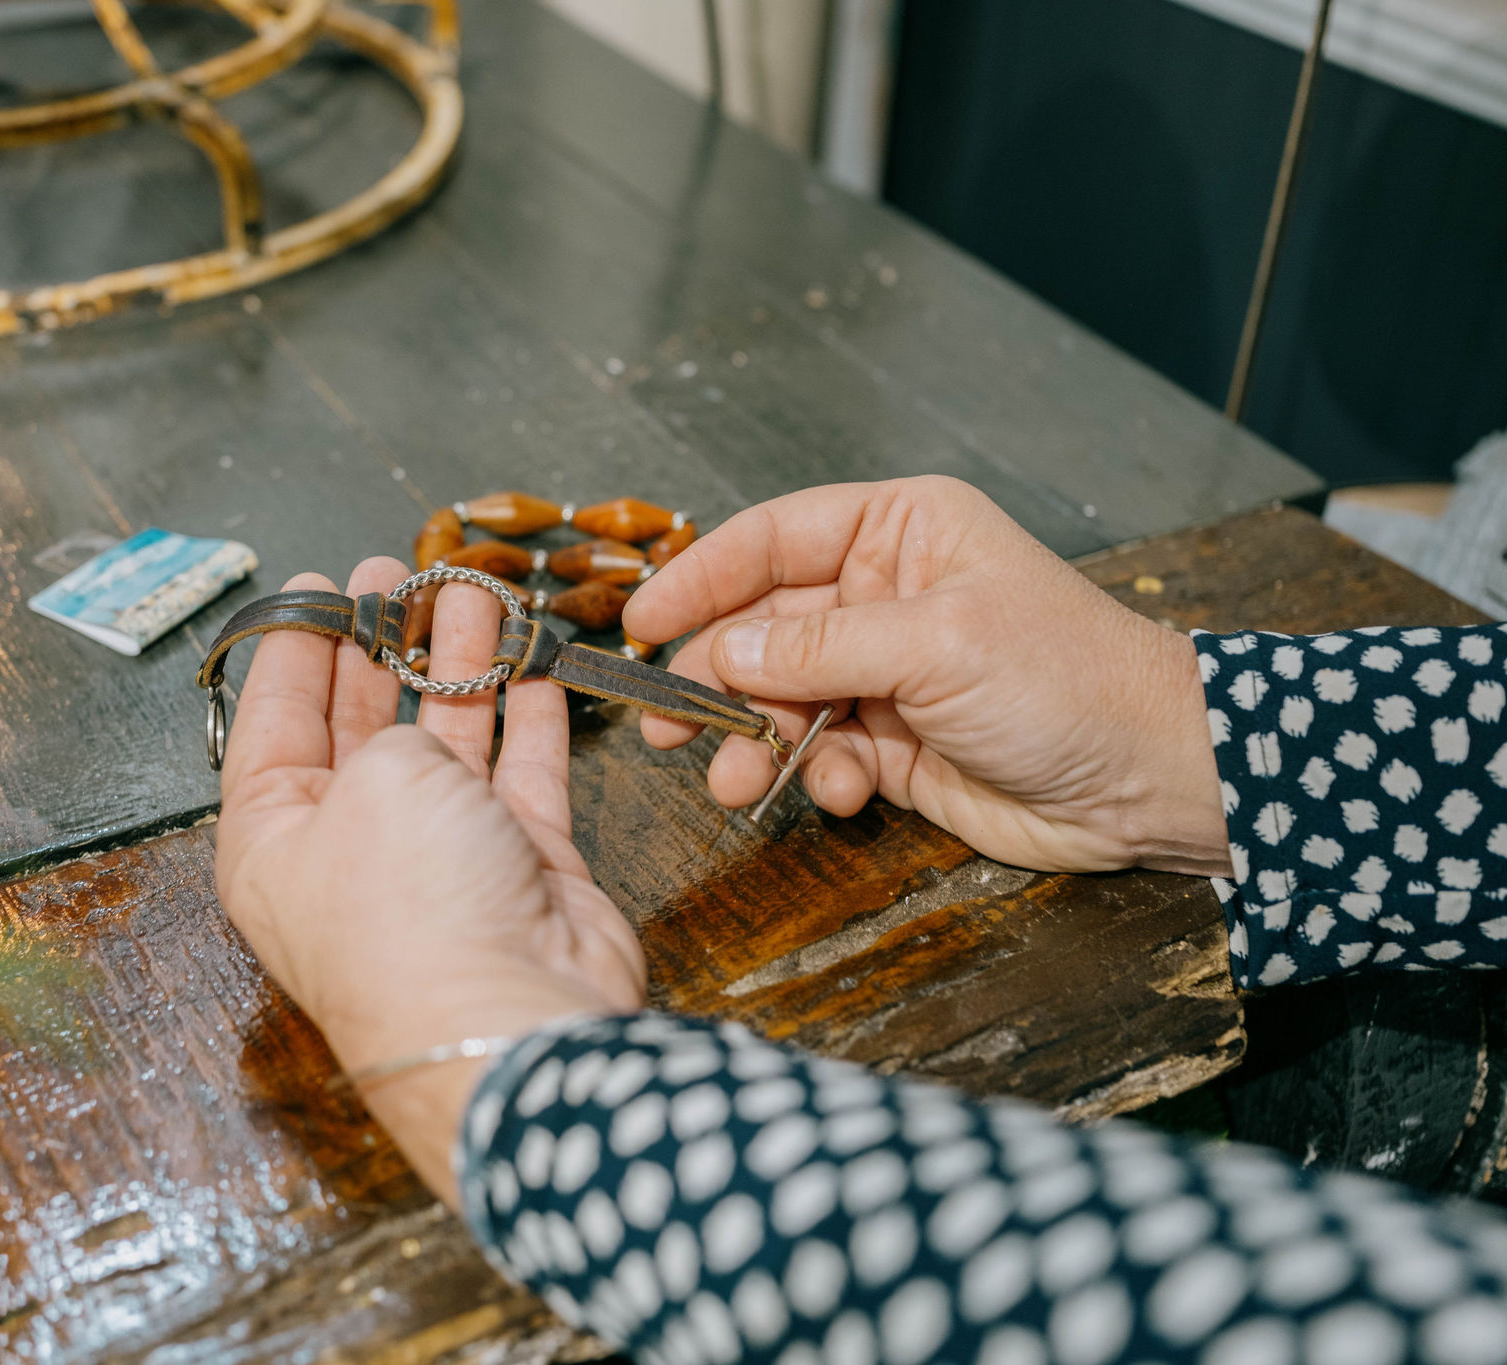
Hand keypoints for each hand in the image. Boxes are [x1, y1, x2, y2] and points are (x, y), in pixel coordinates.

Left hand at [212, 558, 646, 1203]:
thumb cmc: (412, 912)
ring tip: (471, 592)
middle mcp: (351, 850)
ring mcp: (440, 860)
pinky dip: (528, 716)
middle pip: (361, 726)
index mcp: (275, 840)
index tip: (313, 583)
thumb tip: (419, 729)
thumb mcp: (372, 780)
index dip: (294, 648)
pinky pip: (520, 775)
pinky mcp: (521, 869)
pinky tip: (532, 663)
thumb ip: (389, 734)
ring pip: (447, 739)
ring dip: (461, 663)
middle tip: (397, 575)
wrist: (512, 1019)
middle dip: (382, 644)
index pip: (273, 723)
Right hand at [623, 476, 1230, 876]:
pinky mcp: (892, 743)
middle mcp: (885, 595)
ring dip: (750, 743)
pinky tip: (836, 792)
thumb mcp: (934, 643)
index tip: (640, 622)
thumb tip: (721, 652)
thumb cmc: (1066, 680)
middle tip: (663, 722)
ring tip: (732, 783)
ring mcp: (885, 672)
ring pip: (778, 699)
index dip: (700, 578)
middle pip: (760, 626)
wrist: (1147, 779)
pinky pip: (816, 753)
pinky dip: (810, 776)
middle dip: (713, 678)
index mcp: (900, 533)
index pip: (772, 539)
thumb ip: (817, 646)